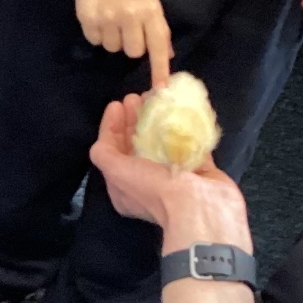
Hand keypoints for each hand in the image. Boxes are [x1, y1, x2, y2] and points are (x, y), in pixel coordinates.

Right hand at [74, 0, 171, 87]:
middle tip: (127, 29)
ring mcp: (107, 18)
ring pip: (113, 48)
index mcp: (150, 10)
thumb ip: (157, 27)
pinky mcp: (88, 19)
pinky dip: (97, 34)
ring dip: (113, 39)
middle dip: (131, 45)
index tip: (161, 88)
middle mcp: (130, 16)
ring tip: (111, 20)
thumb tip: (166, 54)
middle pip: (133, 52)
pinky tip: (98, 18)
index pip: (157, 44)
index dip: (160, 68)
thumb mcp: (151, 0)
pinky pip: (95, 41)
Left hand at [89, 93, 250, 249]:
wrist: (200, 206)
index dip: (112, 127)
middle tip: (135, 97)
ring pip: (162, 140)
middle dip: (134, 118)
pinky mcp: (198, 168)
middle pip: (137, 143)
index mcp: (125, 186)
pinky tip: (181, 108)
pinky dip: (184, 125)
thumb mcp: (116, 172)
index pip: (113, 152)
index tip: (116, 105)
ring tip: (155, 96)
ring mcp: (174, 174)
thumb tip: (101, 141)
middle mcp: (148, 180)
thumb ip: (104, 155)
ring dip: (157, 118)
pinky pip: (189, 141)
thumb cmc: (153, 189)